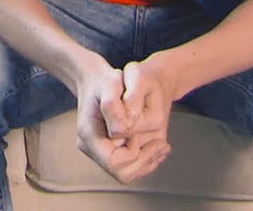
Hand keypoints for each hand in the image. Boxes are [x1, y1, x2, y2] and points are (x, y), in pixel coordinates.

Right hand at [73, 60, 169, 183]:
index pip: (115, 162)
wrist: (96, 80)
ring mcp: (99, 152)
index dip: (134, 152)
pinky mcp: (109, 151)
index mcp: (89, 135)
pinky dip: (147, 160)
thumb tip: (120, 132)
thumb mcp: (110, 84)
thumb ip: (113, 106)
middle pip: (122, 173)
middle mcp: (91, 147)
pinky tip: (158, 146)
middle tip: (161, 143)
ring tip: (163, 145)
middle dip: (144, 160)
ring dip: (148, 162)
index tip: (142, 133)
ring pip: (128, 174)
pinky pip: (131, 168)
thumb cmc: (105, 80)